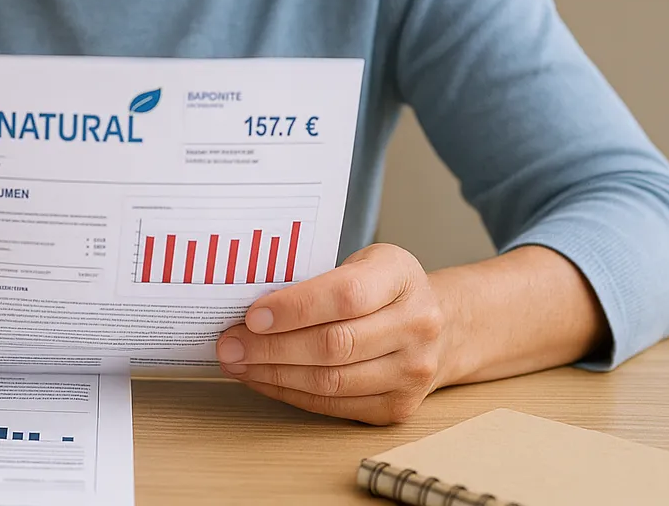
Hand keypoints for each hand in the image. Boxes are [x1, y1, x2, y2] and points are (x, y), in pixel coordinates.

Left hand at [215, 243, 445, 424]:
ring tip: (238, 363)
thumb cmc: (384, 288)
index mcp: (401, 277)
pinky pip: (333, 404)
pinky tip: (264, 380)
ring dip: (274, 374)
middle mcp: (416, 326)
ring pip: (330, 380)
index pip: (345, 296)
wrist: (438, 327)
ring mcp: (411, 372)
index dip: (294, 308)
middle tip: (230, 344)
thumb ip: (317, 277)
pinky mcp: (397, 406)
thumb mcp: (361, 262)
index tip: (252, 316)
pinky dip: (290, 393)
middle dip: (271, 347)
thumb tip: (251, 305)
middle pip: (334, 344)